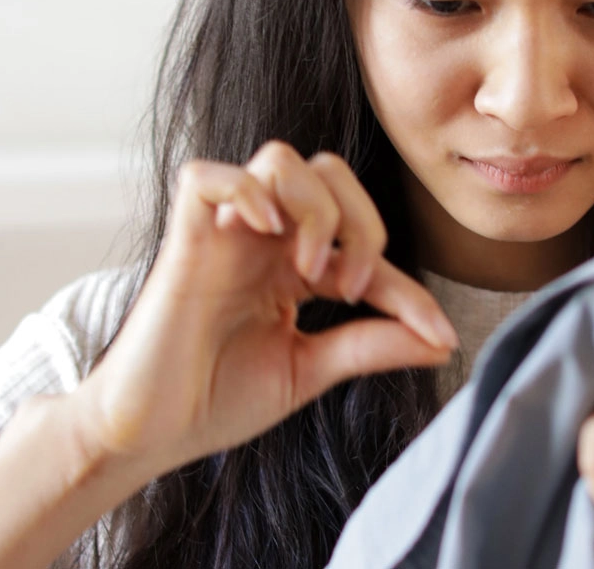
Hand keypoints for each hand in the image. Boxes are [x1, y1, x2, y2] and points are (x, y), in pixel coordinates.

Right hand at [73, 141, 458, 470]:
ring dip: (314, 207)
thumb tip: (442, 341)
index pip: (362, 245)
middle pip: (326, 171)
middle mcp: (261, 239)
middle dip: (360, 219)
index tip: (438, 334)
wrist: (151, 434)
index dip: (407, 287)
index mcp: (290, 265)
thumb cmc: (215, 399)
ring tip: (308, 270)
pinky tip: (265, 233)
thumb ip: (371, 345)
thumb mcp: (310, 370)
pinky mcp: (182, 241)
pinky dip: (245, 191)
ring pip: (279, 160)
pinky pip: (206, 177)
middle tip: (353, 286)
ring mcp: (222, 234)